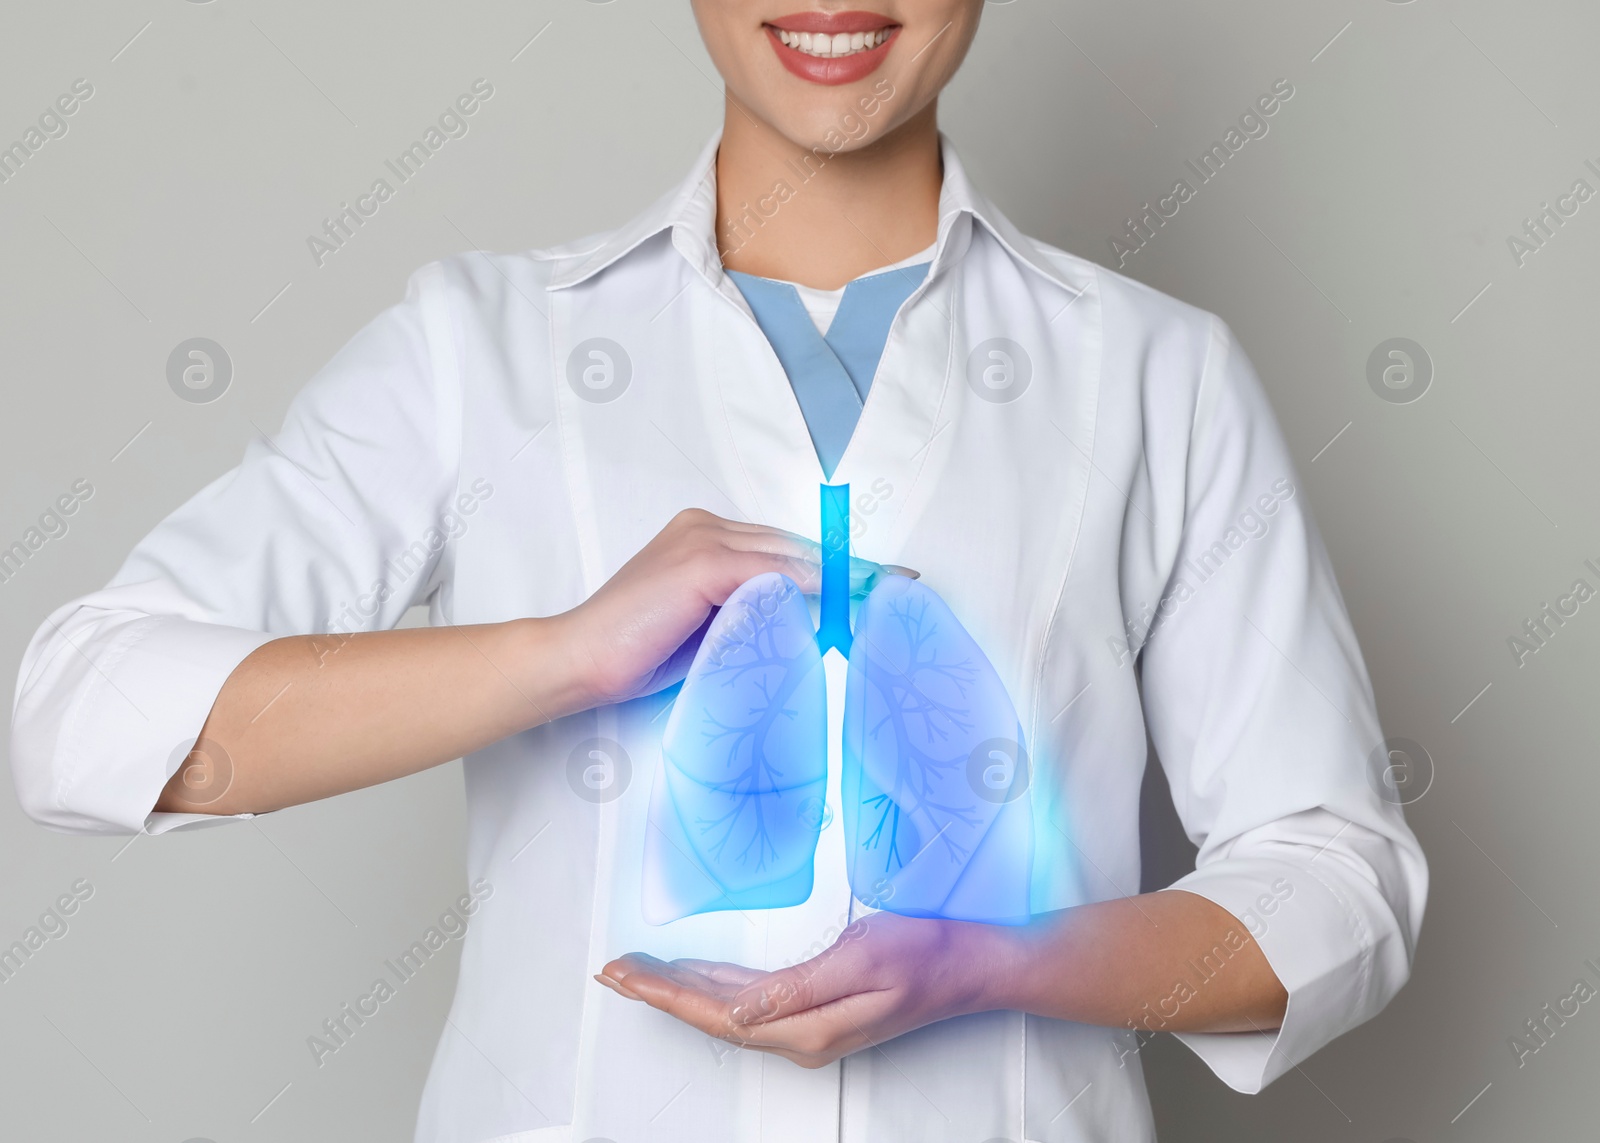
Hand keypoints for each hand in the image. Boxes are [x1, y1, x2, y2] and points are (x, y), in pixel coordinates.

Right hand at [558, 508, 911, 707]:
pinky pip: (772, 573)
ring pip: (789, 556)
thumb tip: (807, 622)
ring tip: (887, 592)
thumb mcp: (706, 627)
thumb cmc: (635, 655)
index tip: (881, 580)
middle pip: (795, 545)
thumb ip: (749, 613)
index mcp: (704, 535)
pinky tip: (846, 600)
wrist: (578, 661)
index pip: (784, 548)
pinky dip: (813, 586)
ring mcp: (702, 538)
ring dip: (843, 574)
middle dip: (851, 565)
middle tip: (902, 582)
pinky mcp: (700, 561)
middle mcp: (705, 525)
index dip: (835, 564)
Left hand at [595, 911, 1011, 1068]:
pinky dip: (716, 986)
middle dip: (661, 993)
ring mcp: (811, 1027)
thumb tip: (736, 1013)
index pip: (717, 1016)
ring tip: (639, 971)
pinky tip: (697, 976)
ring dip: (683, 990)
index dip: (665, 996)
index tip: (622, 974)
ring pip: (729, 1010)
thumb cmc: (925, 950)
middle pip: (713, 1016)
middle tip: (612, 969)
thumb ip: (797, 990)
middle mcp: (801, 1037)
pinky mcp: (821, 1010)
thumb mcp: (863, 959)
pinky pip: (752, 1002)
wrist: (974, 965)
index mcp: (806, 1030)